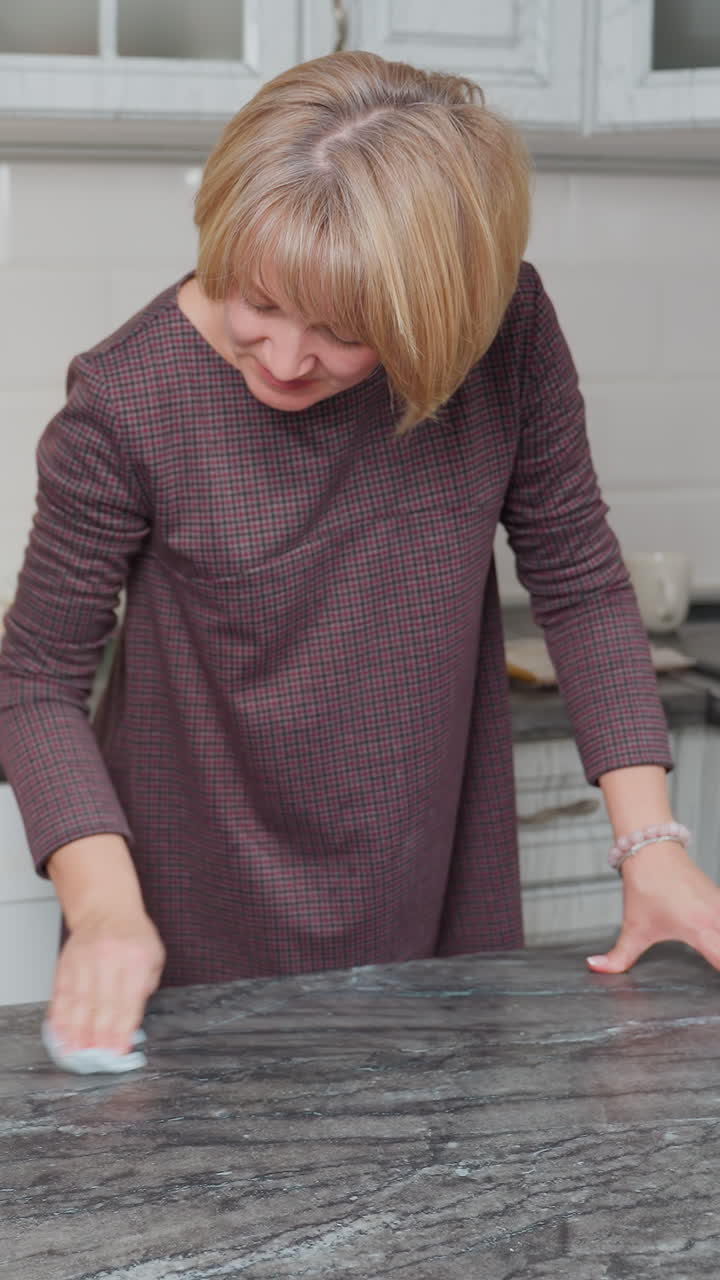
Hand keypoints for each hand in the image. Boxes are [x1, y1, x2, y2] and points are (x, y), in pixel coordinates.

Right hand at [49, 909, 164, 1053]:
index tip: (118, 1050)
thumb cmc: (133, 937)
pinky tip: (60, 1031)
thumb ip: (146, 987)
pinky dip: (60, 1015)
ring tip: (76, 1052)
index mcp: (137, 959)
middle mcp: (110, 959)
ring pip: (80, 1001)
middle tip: (97, 1057)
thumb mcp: (153, 957)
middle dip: (99, 1035)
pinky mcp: (67, 962)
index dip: (122, 1030)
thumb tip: (132, 1021)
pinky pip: (62, 992)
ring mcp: (85, 959)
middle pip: (103, 1004)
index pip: (128, 1001)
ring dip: (77, 1030)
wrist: (107, 909)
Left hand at [586, 842, 719, 973]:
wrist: (652, 848)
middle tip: (711, 969)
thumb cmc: (646, 885)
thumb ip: (618, 955)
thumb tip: (595, 967)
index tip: (712, 991)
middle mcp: (717, 918)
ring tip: (713, 956)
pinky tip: (714, 941)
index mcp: (698, 928)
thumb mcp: (633, 927)